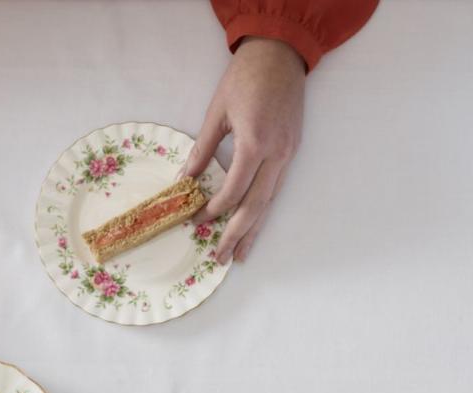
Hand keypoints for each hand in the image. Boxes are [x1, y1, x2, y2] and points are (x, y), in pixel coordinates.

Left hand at [184, 37, 304, 263]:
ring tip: (239, 255)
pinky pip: (275, 189)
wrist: (281, 51)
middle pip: (255, 206)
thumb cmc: (246, 76)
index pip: (233, 191)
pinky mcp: (292, 151)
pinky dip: (263, 211)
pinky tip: (254, 226)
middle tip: (220, 258)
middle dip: (236, 235)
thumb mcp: (216, 112)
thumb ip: (201, 150)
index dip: (214, 209)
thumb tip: (184, 182)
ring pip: (269, 202)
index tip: (195, 218)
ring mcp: (288, 154)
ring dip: (253, 231)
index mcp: (256, 142)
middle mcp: (277, 153)